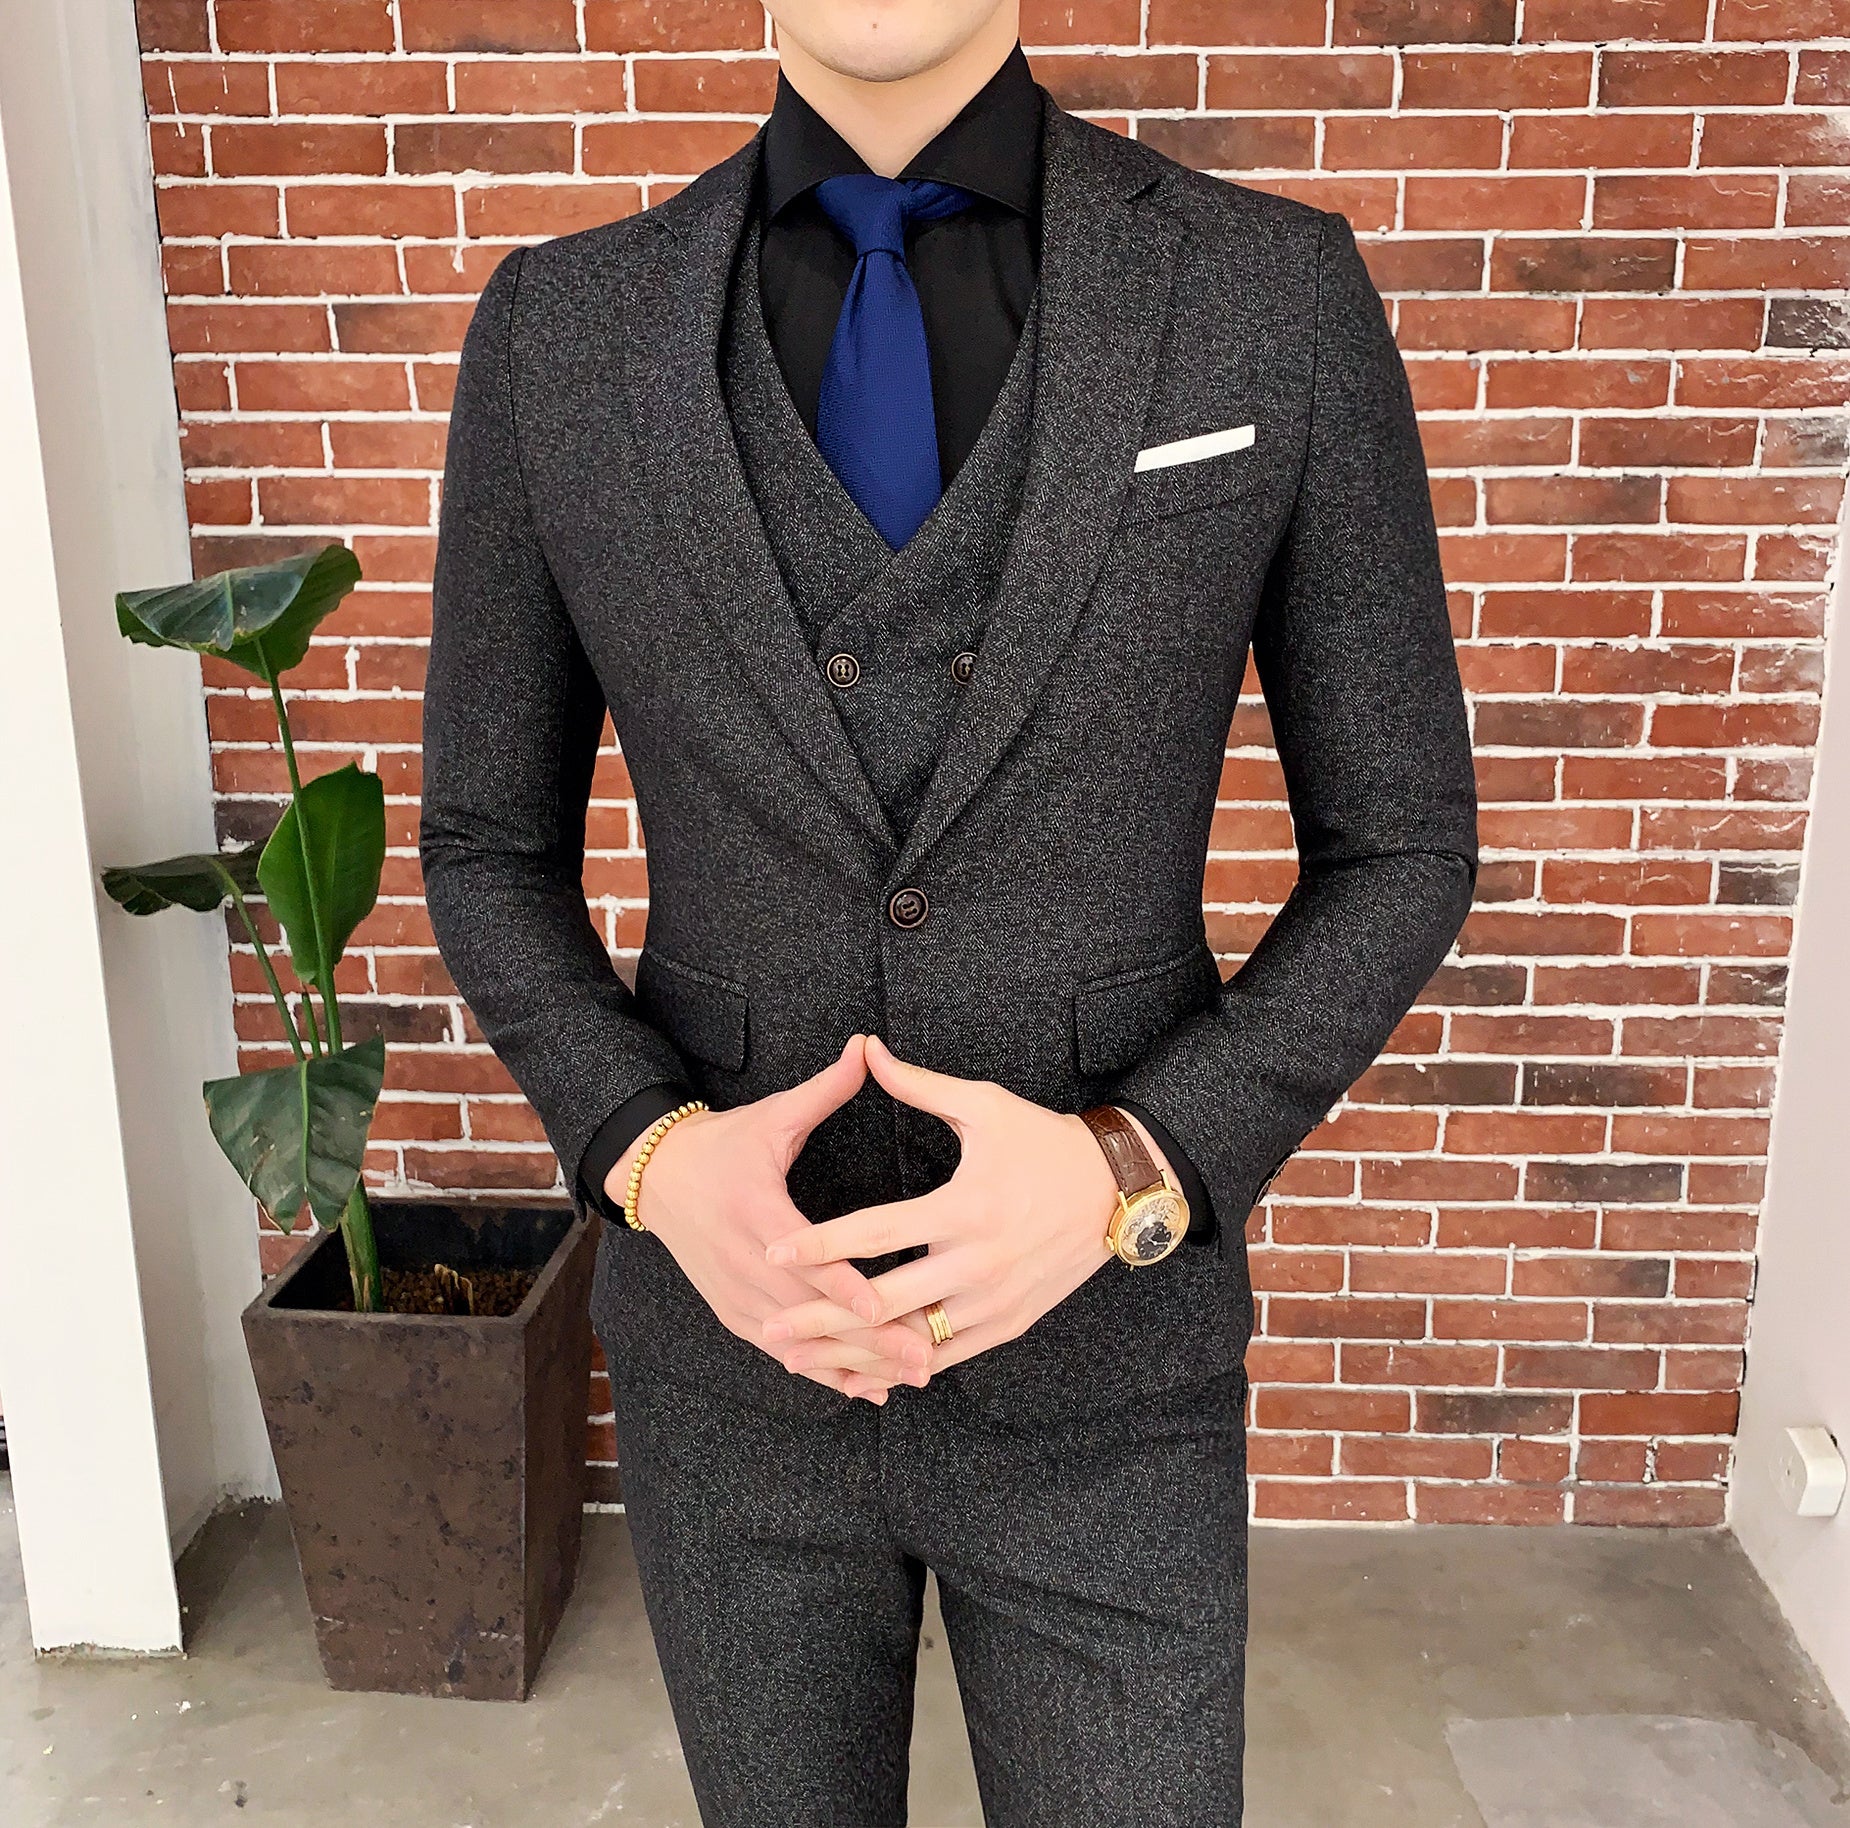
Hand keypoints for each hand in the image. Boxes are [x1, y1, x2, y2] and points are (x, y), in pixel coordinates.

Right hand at [609, 1035, 931, 1403]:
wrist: (658, 1178)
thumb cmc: (726, 1143)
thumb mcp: (772, 1117)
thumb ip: (824, 1090)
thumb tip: (866, 1046)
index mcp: (754, 1211)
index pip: (803, 1255)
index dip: (842, 1283)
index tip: (883, 1304)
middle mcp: (742, 1261)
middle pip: (808, 1311)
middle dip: (866, 1338)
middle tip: (922, 1355)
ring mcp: (736, 1294)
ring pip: (798, 1341)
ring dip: (852, 1363)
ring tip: (908, 1377)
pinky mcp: (734, 1314)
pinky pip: (781, 1352)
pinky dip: (823, 1372)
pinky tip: (867, 1388)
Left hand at [763, 1035, 1145, 1372]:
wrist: (1116, 1191)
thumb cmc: (1044, 1142)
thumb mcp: (985, 1105)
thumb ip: (919, 1086)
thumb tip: (868, 1050)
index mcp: (964, 1207)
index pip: (876, 1231)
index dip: (821, 1245)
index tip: (774, 1252)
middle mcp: (978, 1262)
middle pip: (884, 1300)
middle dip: (821, 1319)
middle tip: (771, 1327)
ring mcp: (995, 1301)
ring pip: (911, 1341)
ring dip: (852, 1353)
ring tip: (799, 1359)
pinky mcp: (1009, 1323)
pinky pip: (947, 1356)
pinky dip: (902, 1367)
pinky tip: (862, 1373)